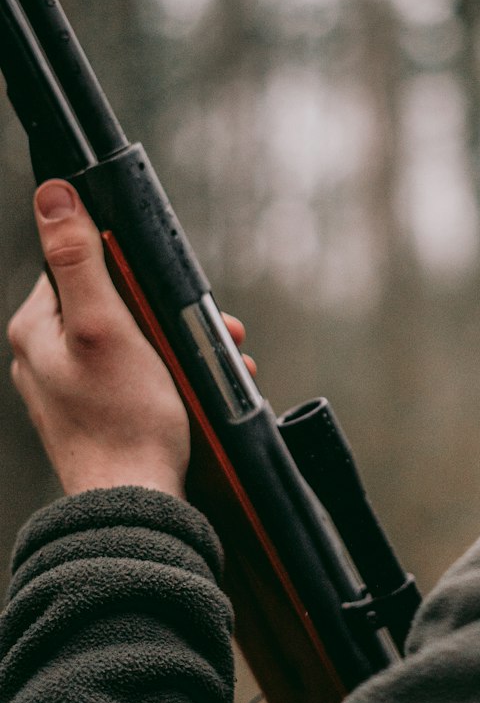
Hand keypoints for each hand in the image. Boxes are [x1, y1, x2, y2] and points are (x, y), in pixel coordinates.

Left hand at [7, 181, 192, 497]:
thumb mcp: (106, 326)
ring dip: (183, 346)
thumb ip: (79, 258)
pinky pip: (139, 376)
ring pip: (135, 340)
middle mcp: (45, 356)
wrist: (134, 507)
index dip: (136, 273)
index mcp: (36, 329)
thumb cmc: (123, 422)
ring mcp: (71, 388)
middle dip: (170, 314)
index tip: (171, 295)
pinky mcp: (98, 413)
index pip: (83, 266)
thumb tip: (53, 195)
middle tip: (213, 332)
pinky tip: (202, 391)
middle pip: (116, 303)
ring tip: (220, 364)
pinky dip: (175, 377)